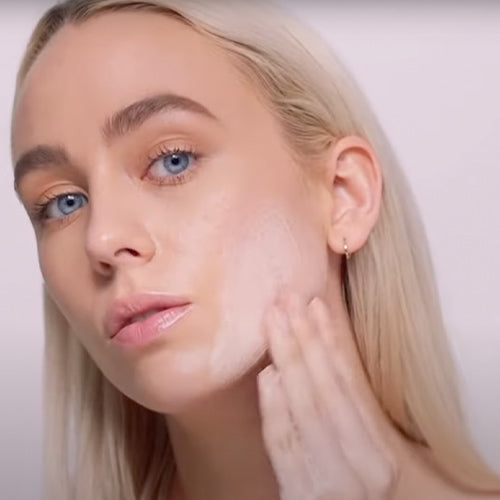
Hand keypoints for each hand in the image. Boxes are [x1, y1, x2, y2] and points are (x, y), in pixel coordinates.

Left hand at [257, 289, 399, 499]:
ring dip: (289, 361)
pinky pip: (286, 449)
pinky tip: (268, 377)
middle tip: (286, 299)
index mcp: (377, 453)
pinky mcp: (303, 499)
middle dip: (304, 340)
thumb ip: (344, 418)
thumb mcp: (359, 458)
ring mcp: (332, 484)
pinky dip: (276, 411)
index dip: (328, 343)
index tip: (314, 306)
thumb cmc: (351, 496)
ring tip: (275, 321)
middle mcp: (362, 467)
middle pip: (326, 389)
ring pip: (307, 410)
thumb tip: (311, 365)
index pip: (347, 385)